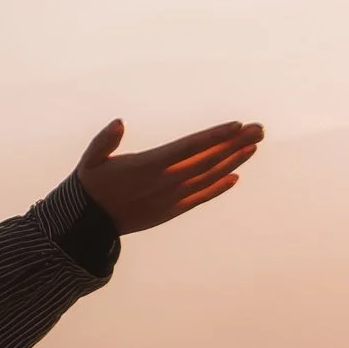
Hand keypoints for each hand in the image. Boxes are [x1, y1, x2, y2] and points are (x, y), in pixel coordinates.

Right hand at [76, 119, 263, 232]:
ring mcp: (171, 198)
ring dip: (233, 161)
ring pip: (209, 177)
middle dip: (235, 143)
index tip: (238, 125)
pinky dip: (219, 187)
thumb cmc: (91, 186)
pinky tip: (235, 176)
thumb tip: (119, 123)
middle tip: (259, 129)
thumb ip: (105, 141)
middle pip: (208, 160)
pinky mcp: (171, 211)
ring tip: (254, 146)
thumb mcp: (91, 160)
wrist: (89, 225)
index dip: (215, 136)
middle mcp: (165, 182)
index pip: (189, 147)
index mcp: (149, 165)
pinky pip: (201, 198)